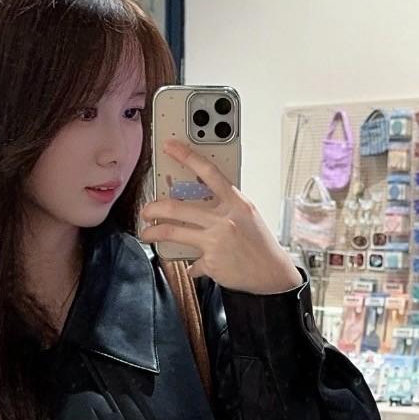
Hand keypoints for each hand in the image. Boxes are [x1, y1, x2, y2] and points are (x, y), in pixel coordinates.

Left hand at [140, 141, 302, 293]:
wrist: (272, 273)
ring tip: (148, 233)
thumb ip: (224, 204)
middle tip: (147, 211)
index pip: (208, 172)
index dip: (186, 156)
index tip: (170, 146)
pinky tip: (194, 265)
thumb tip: (197, 198)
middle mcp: (224, 219)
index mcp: (235, 202)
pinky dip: (191, 264)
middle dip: (154, 208)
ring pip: (172, 231)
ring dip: (154, 233)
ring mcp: (216, 241)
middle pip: (176, 207)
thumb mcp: (246, 215)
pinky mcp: (210, 262)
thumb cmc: (259, 242)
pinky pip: (191, 261)